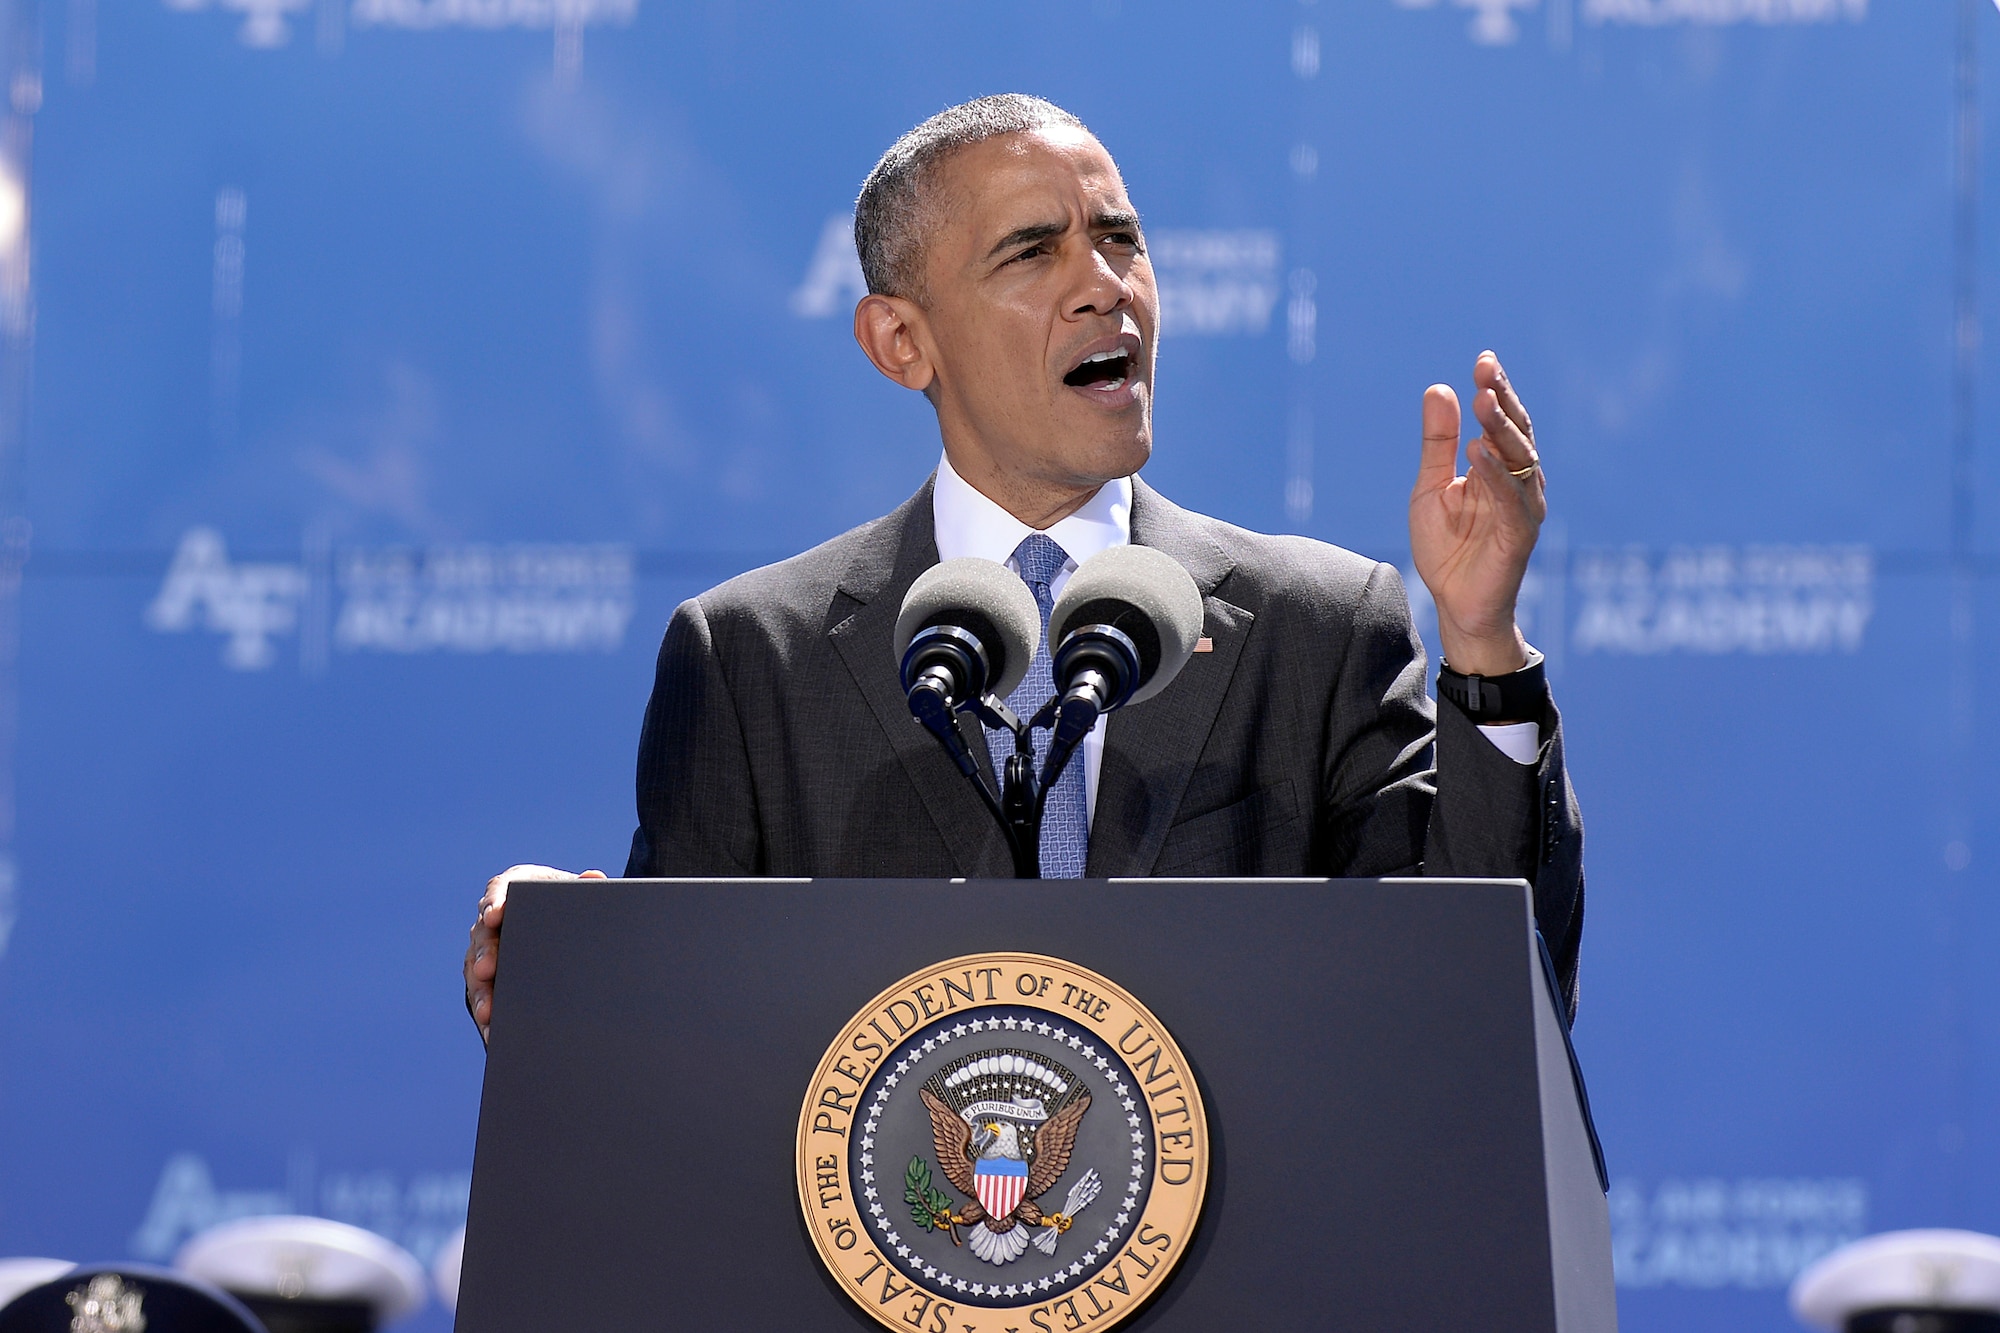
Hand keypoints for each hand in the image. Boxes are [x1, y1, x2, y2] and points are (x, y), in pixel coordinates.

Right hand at [465, 863, 606, 1043]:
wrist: (556, 917)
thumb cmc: (560, 900)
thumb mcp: (570, 890)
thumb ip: (581, 886)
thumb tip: (595, 879)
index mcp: (509, 889)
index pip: (497, 892)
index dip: (494, 903)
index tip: (494, 914)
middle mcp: (490, 919)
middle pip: (483, 936)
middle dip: (486, 953)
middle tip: (488, 970)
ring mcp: (485, 948)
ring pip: (476, 970)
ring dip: (482, 992)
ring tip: (488, 1013)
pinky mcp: (487, 976)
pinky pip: (483, 993)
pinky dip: (488, 1012)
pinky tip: (493, 1032)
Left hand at [1409, 351, 1546, 676]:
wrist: (1455, 603)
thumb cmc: (1448, 548)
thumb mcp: (1432, 487)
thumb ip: (1437, 443)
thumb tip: (1440, 389)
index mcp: (1498, 468)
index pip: (1501, 421)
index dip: (1496, 390)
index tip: (1484, 360)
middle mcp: (1518, 482)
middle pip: (1515, 432)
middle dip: (1502, 400)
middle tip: (1486, 371)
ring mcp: (1523, 508)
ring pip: (1518, 460)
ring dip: (1500, 429)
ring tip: (1483, 401)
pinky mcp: (1519, 535)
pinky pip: (1510, 499)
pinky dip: (1495, 474)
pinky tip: (1478, 452)